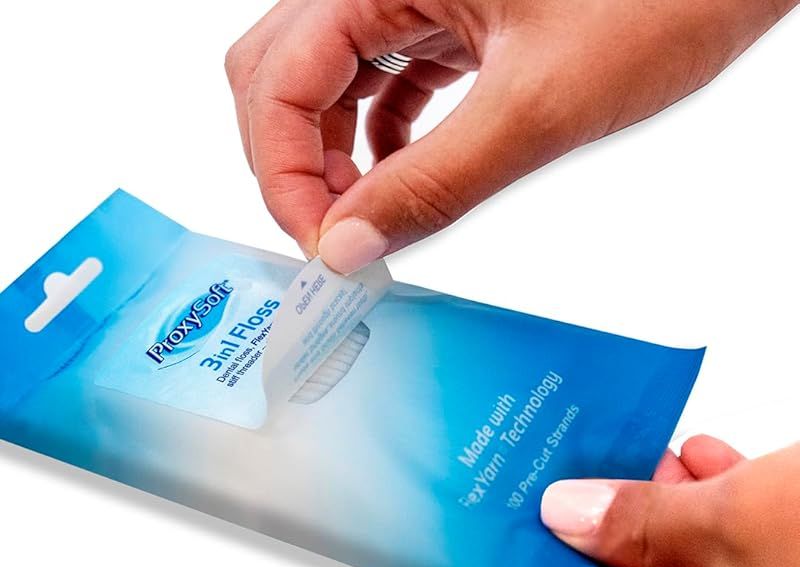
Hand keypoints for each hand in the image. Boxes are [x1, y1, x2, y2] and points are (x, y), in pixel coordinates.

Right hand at [225, 0, 796, 271]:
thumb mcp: (538, 105)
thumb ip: (435, 182)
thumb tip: (350, 248)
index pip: (279, 81)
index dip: (284, 176)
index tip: (324, 250)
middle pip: (282, 77)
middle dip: (295, 166)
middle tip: (336, 238)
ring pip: (327, 83)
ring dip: (332, 159)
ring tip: (369, 221)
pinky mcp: (447, 18)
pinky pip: (382, 82)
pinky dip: (377, 141)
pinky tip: (400, 181)